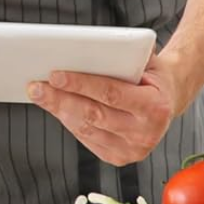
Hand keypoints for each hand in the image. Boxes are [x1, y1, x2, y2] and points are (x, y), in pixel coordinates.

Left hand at [27, 51, 179, 165]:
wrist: (167, 100)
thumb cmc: (150, 76)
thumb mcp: (145, 60)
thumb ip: (122, 54)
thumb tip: (83, 46)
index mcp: (155, 106)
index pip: (110, 93)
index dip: (80, 84)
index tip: (54, 75)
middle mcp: (145, 132)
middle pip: (93, 114)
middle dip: (59, 99)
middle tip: (35, 86)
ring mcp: (132, 149)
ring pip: (85, 128)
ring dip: (58, 110)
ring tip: (39, 94)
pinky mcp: (119, 157)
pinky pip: (86, 138)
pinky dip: (67, 121)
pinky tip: (55, 107)